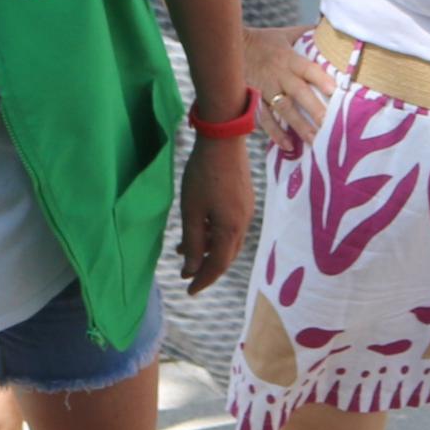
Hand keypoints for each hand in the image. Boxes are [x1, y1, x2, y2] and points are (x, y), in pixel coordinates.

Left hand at [177, 127, 251, 289]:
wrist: (224, 139)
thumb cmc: (203, 175)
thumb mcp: (192, 211)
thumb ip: (192, 242)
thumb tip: (191, 269)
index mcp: (231, 230)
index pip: (218, 265)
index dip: (203, 279)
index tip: (189, 289)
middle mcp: (243, 224)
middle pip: (226, 255)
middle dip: (206, 266)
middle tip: (186, 273)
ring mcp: (246, 210)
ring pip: (227, 240)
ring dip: (207, 248)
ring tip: (183, 248)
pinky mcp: (244, 198)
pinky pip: (230, 226)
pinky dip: (214, 233)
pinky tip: (199, 226)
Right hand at [248, 29, 337, 154]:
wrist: (229, 48)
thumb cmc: (263, 41)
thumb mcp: (285, 33)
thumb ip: (307, 33)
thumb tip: (332, 28)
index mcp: (287, 58)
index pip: (306, 67)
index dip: (320, 78)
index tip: (334, 90)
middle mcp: (278, 75)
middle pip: (298, 92)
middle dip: (313, 109)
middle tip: (329, 124)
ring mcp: (265, 90)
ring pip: (284, 110)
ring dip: (299, 126)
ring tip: (315, 141)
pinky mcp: (254, 101)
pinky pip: (265, 120)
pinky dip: (276, 134)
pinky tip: (289, 146)